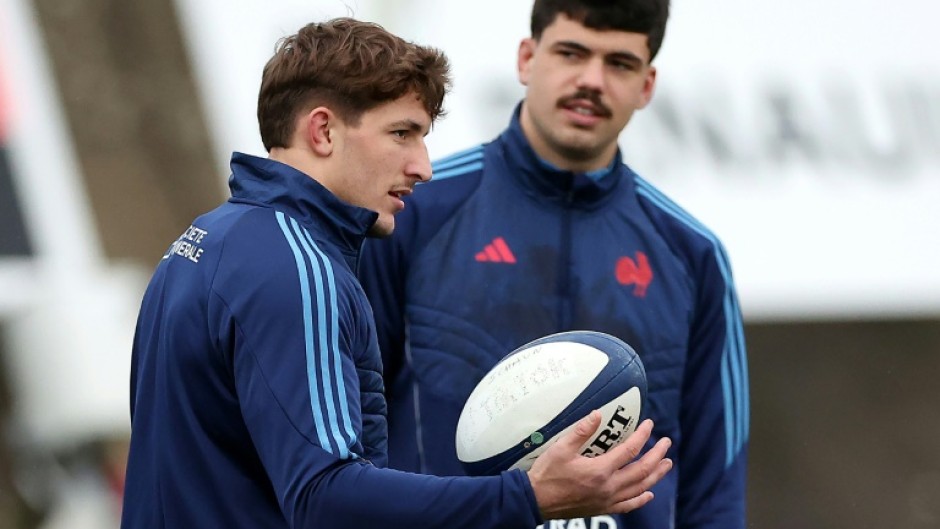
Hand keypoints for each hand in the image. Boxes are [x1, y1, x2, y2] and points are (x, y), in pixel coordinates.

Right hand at [527, 412, 672, 520]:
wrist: (535, 500)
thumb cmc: (547, 473)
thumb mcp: (561, 448)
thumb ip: (581, 431)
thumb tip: (597, 414)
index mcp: (600, 470)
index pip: (630, 450)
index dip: (643, 436)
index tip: (650, 424)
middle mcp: (608, 487)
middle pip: (642, 470)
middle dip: (657, 455)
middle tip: (667, 443)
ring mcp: (606, 500)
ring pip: (640, 488)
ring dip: (656, 475)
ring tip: (666, 464)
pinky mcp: (601, 508)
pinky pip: (628, 505)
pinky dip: (641, 499)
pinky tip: (648, 494)